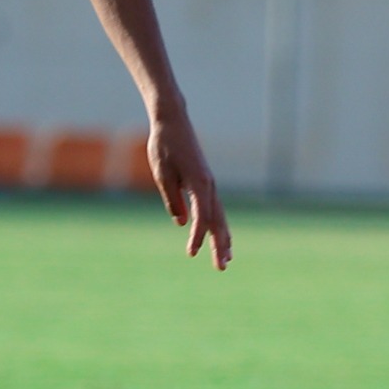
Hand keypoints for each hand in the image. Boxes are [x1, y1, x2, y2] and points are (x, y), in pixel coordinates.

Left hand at [147, 111, 231, 270]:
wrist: (173, 121)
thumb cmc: (164, 146)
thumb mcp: (162, 174)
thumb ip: (172, 199)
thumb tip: (180, 222)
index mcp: (199, 183)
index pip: (201, 217)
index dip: (198, 237)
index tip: (192, 253)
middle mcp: (209, 185)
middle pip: (217, 220)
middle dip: (220, 245)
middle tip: (222, 267)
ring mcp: (210, 183)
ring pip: (220, 215)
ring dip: (223, 237)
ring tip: (227, 258)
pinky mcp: (206, 181)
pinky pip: (215, 207)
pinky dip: (219, 223)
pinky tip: (219, 235)